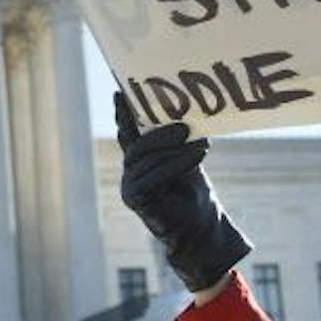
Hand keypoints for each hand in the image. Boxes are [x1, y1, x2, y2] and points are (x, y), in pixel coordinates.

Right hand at [115, 92, 251, 294]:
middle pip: (137, 144)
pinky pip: (153, 175)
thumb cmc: (195, 195)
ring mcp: (130, 186)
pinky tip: (198, 156)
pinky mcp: (136, 199)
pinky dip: (177, 164)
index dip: (123, 112)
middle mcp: (130, 172)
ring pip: (146, 158)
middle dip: (161, 133)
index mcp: (140, 161)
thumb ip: (178, 141)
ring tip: (202, 143)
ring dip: (175, 149)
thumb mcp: (187, 160)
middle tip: (187, 126)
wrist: (202, 230)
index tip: (119, 90)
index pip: (128, 133)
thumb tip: (185, 117)